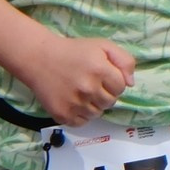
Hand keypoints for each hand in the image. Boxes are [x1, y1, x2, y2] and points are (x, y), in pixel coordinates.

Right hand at [14, 33, 135, 126]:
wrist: (39, 58)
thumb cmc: (73, 51)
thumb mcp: (102, 46)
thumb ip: (124, 60)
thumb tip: (130, 83)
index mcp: (100, 69)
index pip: (121, 87)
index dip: (113, 81)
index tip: (102, 76)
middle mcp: (88, 88)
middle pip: (110, 102)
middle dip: (104, 94)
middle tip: (91, 83)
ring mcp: (75, 104)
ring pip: (97, 114)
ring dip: (93, 105)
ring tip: (81, 91)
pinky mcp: (63, 115)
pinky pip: (82, 122)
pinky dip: (80, 115)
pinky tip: (73, 101)